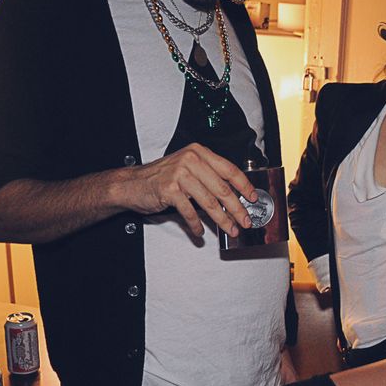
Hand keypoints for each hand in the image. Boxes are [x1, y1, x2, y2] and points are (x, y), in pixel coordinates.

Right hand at [122, 143, 256, 236]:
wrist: (132, 183)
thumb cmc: (162, 178)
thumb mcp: (188, 169)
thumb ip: (209, 177)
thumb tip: (233, 197)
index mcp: (199, 153)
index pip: (229, 169)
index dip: (244, 185)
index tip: (253, 197)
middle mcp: (191, 160)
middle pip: (222, 188)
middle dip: (236, 208)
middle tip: (245, 220)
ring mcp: (180, 174)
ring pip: (209, 202)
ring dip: (221, 219)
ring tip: (229, 229)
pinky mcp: (169, 190)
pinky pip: (189, 211)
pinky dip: (196, 225)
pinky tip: (200, 232)